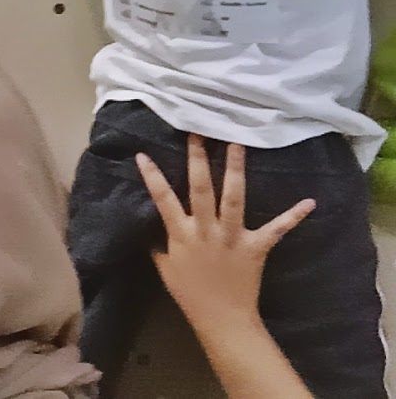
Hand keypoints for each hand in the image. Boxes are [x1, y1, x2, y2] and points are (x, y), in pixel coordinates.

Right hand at [137, 137, 315, 331]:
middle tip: (199, 134)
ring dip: (236, 170)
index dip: (152, 176)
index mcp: (181, 234)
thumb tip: (153, 224)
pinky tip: (309, 202)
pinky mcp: (256, 246)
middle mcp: (205, 229)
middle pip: (200, 188)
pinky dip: (293, 216)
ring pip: (233, 197)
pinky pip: (277, 229)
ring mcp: (232, 236)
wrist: (222, 318)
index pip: (162, 199)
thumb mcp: (165, 267)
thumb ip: (160, 242)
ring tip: (238, 145)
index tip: (143, 154)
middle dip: (198, 159)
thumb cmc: (190, 293)